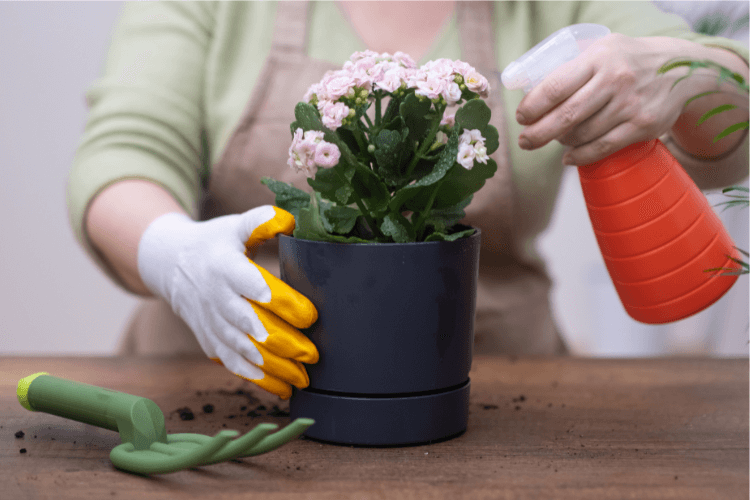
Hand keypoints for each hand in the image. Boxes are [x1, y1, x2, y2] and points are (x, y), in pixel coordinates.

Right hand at [137, 205, 317, 399]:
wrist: (171, 265)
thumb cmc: (215, 243)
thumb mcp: (235, 226)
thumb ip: (261, 222)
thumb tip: (289, 218)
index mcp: (225, 267)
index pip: (254, 287)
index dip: (283, 303)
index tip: (310, 316)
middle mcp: (216, 298)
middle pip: (250, 325)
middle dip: (283, 342)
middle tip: (313, 353)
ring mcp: (211, 323)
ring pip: (243, 350)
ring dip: (274, 367)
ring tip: (304, 377)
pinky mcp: (210, 341)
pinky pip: (233, 364)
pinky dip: (258, 379)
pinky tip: (283, 388)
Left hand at [515, 34, 693, 165]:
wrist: (683, 68)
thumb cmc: (629, 60)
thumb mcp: (603, 49)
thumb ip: (572, 67)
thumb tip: (532, 92)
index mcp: (598, 58)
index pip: (555, 86)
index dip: (533, 107)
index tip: (522, 117)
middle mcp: (614, 80)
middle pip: (565, 116)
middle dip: (538, 133)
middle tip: (525, 141)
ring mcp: (630, 104)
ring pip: (582, 134)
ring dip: (562, 142)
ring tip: (557, 139)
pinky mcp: (643, 125)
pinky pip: (602, 147)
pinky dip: (581, 156)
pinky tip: (569, 157)